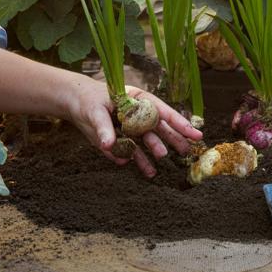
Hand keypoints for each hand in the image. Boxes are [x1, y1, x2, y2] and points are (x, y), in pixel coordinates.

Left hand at [65, 77, 203, 177]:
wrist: (75, 105)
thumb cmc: (88, 100)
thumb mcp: (95, 111)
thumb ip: (104, 128)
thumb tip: (108, 145)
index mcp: (139, 100)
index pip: (164, 112)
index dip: (180, 123)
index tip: (196, 134)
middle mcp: (139, 115)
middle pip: (160, 128)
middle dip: (174, 139)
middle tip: (187, 151)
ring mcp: (131, 129)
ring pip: (149, 141)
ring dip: (156, 150)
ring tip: (163, 159)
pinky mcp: (122, 141)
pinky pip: (134, 153)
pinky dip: (139, 162)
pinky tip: (148, 171)